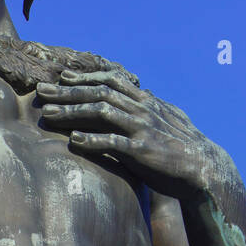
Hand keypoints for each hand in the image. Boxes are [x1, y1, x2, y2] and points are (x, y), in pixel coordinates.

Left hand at [36, 69, 236, 200]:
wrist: (204, 168)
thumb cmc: (182, 147)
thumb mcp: (166, 120)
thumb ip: (148, 108)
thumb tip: (139, 95)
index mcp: (146, 101)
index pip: (111, 80)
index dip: (85, 77)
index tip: (63, 76)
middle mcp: (142, 109)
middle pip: (99, 93)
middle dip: (67, 92)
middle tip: (42, 92)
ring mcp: (142, 128)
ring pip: (102, 112)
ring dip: (72, 112)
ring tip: (48, 115)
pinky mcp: (143, 150)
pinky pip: (114, 143)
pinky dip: (93, 140)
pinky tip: (74, 140)